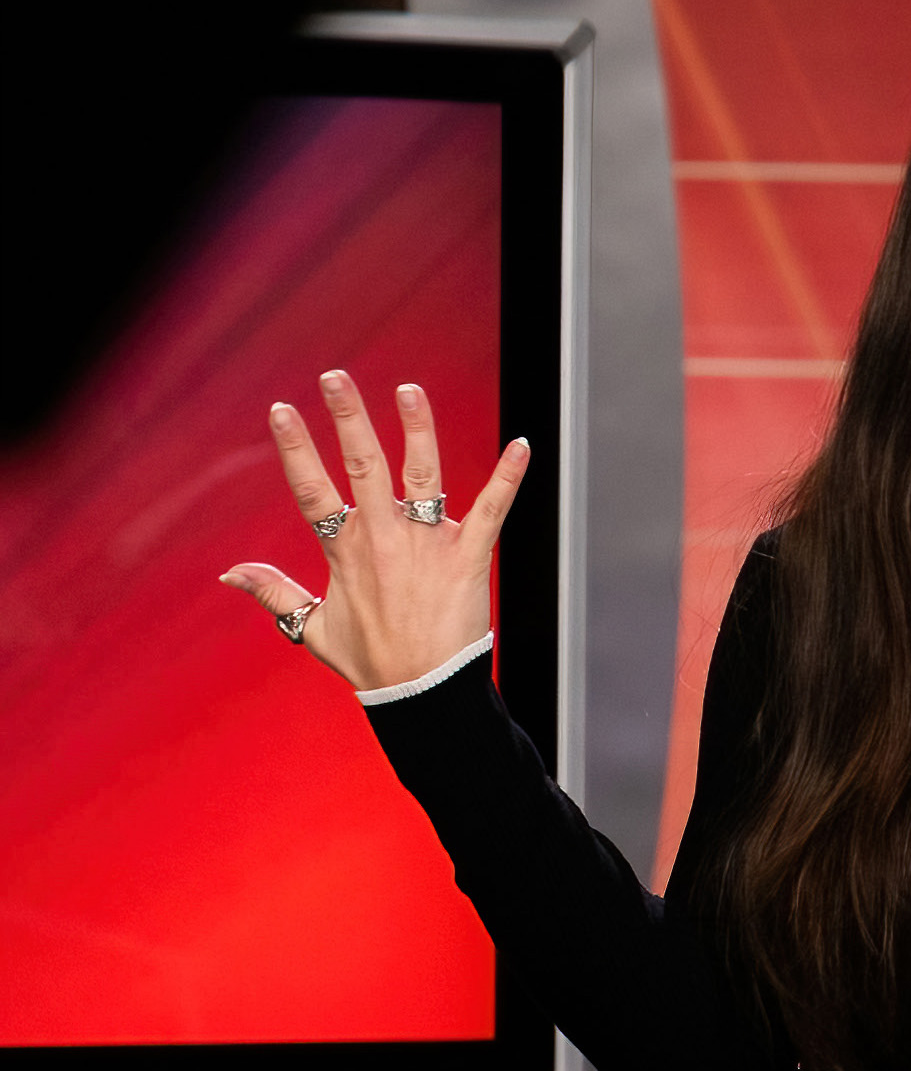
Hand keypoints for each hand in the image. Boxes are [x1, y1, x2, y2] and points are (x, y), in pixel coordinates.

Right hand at [218, 371, 529, 691]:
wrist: (423, 693)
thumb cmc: (371, 661)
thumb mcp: (312, 627)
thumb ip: (274, 592)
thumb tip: (228, 572)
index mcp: (344, 550)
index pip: (311, 488)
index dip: (295, 447)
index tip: (280, 409)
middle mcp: (384, 538)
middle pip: (362, 465)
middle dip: (348, 417)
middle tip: (335, 377)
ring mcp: (428, 544)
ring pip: (423, 474)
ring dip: (417, 429)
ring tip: (409, 389)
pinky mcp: (469, 556)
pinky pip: (493, 510)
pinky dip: (508, 477)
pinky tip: (522, 445)